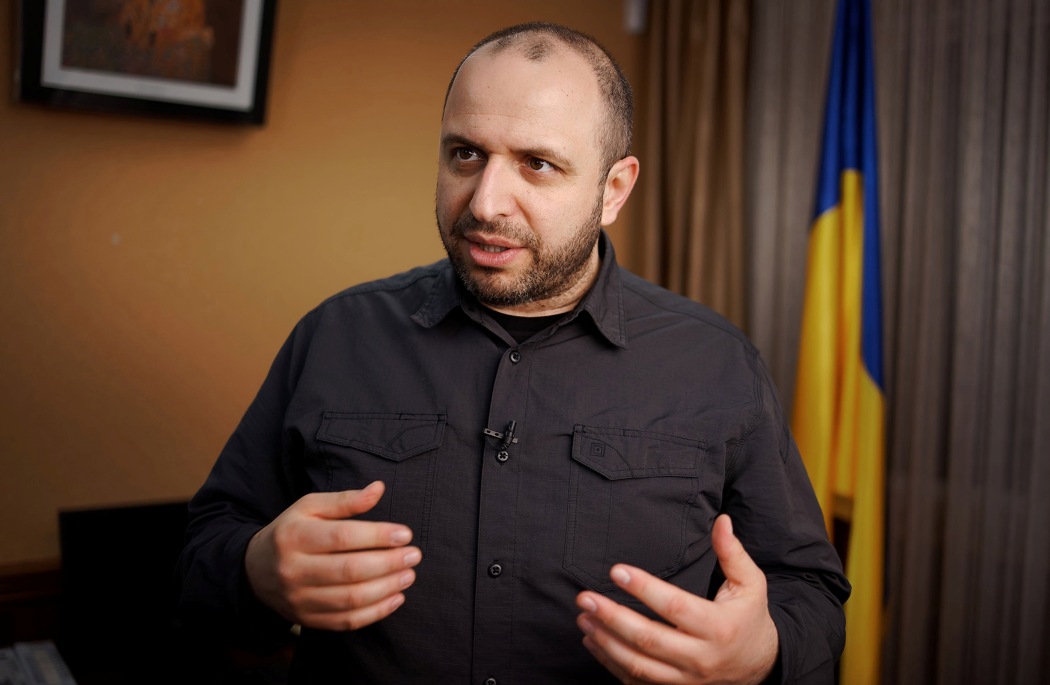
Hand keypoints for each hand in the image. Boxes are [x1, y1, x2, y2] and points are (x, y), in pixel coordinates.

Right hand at [244, 481, 421, 630]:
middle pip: (349, 571)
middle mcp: (294, 570)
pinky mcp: (307, 620)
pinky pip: (346, 622)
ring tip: (408, 575)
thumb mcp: (310, 507)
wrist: (255, 570)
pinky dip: (376, 613)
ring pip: (350, 600)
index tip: (405, 534)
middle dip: (388, 564)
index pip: (342, 537)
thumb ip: (345, 500)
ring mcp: (299, 599)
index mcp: (295, 536)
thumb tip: (378, 489)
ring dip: (386, 588)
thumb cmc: (292, 531)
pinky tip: (396, 598)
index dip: (378, 536)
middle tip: (413, 556)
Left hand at [575, 514, 777, 684]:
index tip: (616, 570)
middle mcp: (701, 658)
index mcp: (718, 627)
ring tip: (584, 617)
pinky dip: (610, 662)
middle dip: (612, 617)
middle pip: (648, 639)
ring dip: (605, 641)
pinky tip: (593, 640)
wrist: (760, 667)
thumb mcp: (751, 584)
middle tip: (585, 597)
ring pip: (638, 665)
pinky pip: (636, 682)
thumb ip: (732, 552)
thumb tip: (721, 520)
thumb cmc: (749, 618)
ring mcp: (686, 680)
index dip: (643, 588)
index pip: (674, 606)